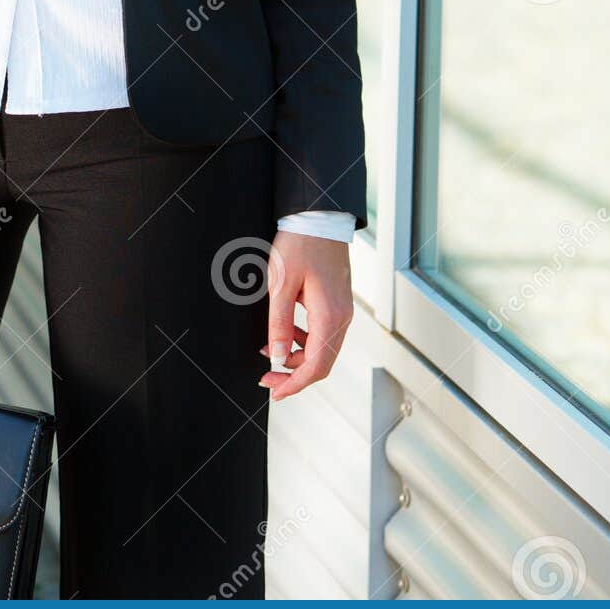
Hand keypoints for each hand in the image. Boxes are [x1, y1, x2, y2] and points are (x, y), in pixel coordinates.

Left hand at [258, 232, 352, 401]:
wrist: (320, 218)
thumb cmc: (301, 244)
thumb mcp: (281, 282)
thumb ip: (279, 322)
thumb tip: (277, 356)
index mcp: (330, 316)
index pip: (315, 366)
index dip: (294, 384)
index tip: (274, 391)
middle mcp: (342, 318)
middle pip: (321, 363)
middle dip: (293, 375)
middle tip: (266, 377)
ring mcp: (343, 311)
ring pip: (322, 350)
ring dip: (297, 357)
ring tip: (269, 350)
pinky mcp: (338, 303)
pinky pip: (323, 334)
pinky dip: (304, 340)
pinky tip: (285, 331)